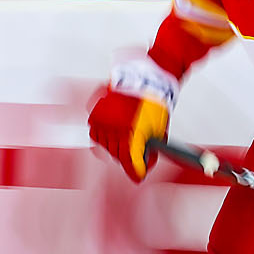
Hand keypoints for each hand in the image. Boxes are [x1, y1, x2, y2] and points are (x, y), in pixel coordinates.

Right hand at [87, 57, 177, 181]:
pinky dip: (104, 133)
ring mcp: (103, 119)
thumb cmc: (155, 102)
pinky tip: (114, 131)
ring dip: (114, 146)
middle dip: (128, 158)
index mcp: (130, 133)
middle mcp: (114, 128)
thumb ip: (148, 149)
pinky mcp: (96, 110)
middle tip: (137, 157)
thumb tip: (142, 162)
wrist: (148, 77)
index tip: (138, 176)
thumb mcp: (157, 131)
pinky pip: (96, 130)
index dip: (135, 172)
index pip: (128, 162)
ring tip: (125, 140)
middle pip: (117, 155)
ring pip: (104, 144)